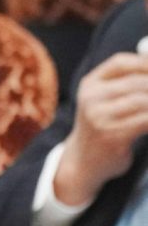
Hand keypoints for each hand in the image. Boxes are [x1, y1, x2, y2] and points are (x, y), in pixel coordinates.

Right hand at [55, 53, 147, 204]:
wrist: (83, 162)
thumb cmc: (102, 127)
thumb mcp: (103, 100)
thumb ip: (124, 82)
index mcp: (89, 85)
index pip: (120, 62)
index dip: (145, 62)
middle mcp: (91, 99)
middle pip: (136, 82)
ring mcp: (100, 119)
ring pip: (143, 101)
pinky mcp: (112, 137)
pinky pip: (145, 121)